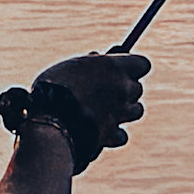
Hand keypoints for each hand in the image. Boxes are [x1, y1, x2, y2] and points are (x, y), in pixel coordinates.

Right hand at [32, 51, 148, 154]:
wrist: (51, 124)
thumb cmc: (52, 90)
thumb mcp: (68, 68)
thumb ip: (87, 64)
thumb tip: (96, 57)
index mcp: (114, 67)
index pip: (142, 64)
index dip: (132, 68)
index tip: (119, 71)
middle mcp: (123, 89)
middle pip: (137, 88)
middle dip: (124, 91)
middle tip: (106, 92)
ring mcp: (121, 113)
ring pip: (136, 111)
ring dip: (123, 112)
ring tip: (103, 112)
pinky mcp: (113, 135)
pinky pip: (122, 135)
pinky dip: (113, 136)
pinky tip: (99, 133)